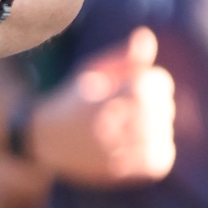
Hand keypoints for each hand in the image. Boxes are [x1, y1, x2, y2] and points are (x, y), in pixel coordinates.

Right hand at [29, 27, 175, 186]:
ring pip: (161, 135)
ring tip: (148, 121)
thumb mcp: (92, 71)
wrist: (46, 140)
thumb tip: (147, 36)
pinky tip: (151, 141)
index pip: (150, 86)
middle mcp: (105, 125)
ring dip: (161, 125)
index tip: (146, 80)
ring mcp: (111, 151)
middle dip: (160, 102)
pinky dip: (162, 150)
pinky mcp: (117, 171)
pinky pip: (159, 161)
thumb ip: (122, 57)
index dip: (155, 80)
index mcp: (99, 97)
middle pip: (159, 110)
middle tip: (147, 101)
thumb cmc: (73, 99)